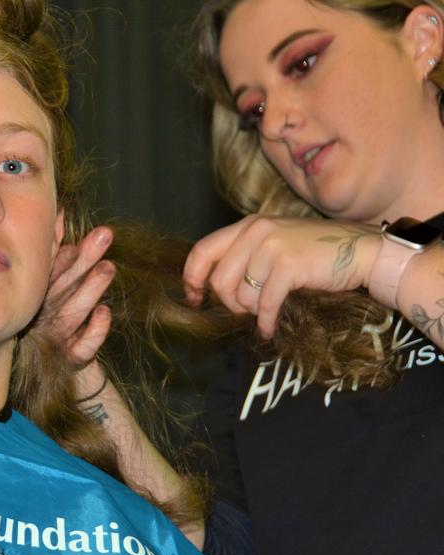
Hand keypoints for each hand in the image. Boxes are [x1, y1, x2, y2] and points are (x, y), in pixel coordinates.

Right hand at [42, 226, 115, 365]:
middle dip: (83, 260)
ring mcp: (58, 338)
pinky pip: (82, 348)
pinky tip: (105, 313)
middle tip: (105, 236)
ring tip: (109, 268)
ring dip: (91, 290)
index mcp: (39, 297)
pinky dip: (94, 331)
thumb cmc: (58, 315)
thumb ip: (56, 249)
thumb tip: (61, 212)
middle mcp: (44, 316)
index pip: (50, 274)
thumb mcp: (56, 281)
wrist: (62, 368)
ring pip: (72, 314)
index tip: (77, 239)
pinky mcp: (72, 359)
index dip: (64, 256)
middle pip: (63, 287)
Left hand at [183, 214, 379, 336]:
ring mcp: (273, 246)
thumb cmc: (315, 254)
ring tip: (268, 309)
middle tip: (247, 311)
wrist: (362, 252)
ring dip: (253, 312)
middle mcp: (256, 231)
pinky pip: (265, 305)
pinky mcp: (289, 266)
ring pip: (242, 296)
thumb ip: (243, 257)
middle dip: (230, 304)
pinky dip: (266, 322)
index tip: (195, 299)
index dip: (193, 279)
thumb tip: (211, 288)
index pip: (202, 251)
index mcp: (247, 226)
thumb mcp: (273, 244)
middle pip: (219, 281)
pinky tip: (269, 328)